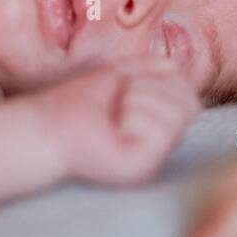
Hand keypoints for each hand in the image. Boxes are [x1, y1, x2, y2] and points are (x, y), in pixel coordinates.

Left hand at [36, 56, 207, 185]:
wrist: (48, 124)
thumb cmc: (82, 102)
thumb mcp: (126, 76)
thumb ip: (156, 69)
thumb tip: (177, 69)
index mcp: (163, 129)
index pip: (188, 93)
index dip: (157, 80)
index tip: (125, 89)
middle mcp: (164, 148)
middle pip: (188, 102)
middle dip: (148, 88)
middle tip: (118, 102)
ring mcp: (155, 161)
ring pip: (174, 113)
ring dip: (137, 100)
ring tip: (113, 115)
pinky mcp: (141, 168)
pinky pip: (157, 129)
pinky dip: (131, 116)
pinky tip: (112, 128)